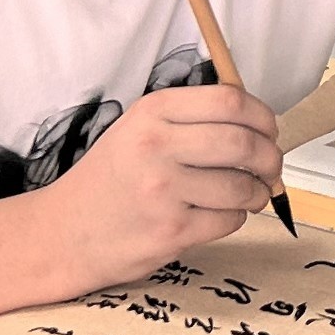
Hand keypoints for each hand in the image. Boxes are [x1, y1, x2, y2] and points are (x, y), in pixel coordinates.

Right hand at [37, 84, 284, 285]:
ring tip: (252, 195)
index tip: (270, 130)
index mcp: (152, 113)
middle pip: (243, 142)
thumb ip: (189, 120)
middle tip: (271, 167)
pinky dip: (236, 218)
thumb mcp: (137, 130)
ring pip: (242, 186)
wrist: (63, 233)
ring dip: (258, 192)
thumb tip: (257, 125)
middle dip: (270, 157)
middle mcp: (156, 146)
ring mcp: (163, 191)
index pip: (229, 101)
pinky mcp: (171, 231)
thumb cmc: (109, 181)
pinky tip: (220, 215)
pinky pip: (228, 220)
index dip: (262, 116)